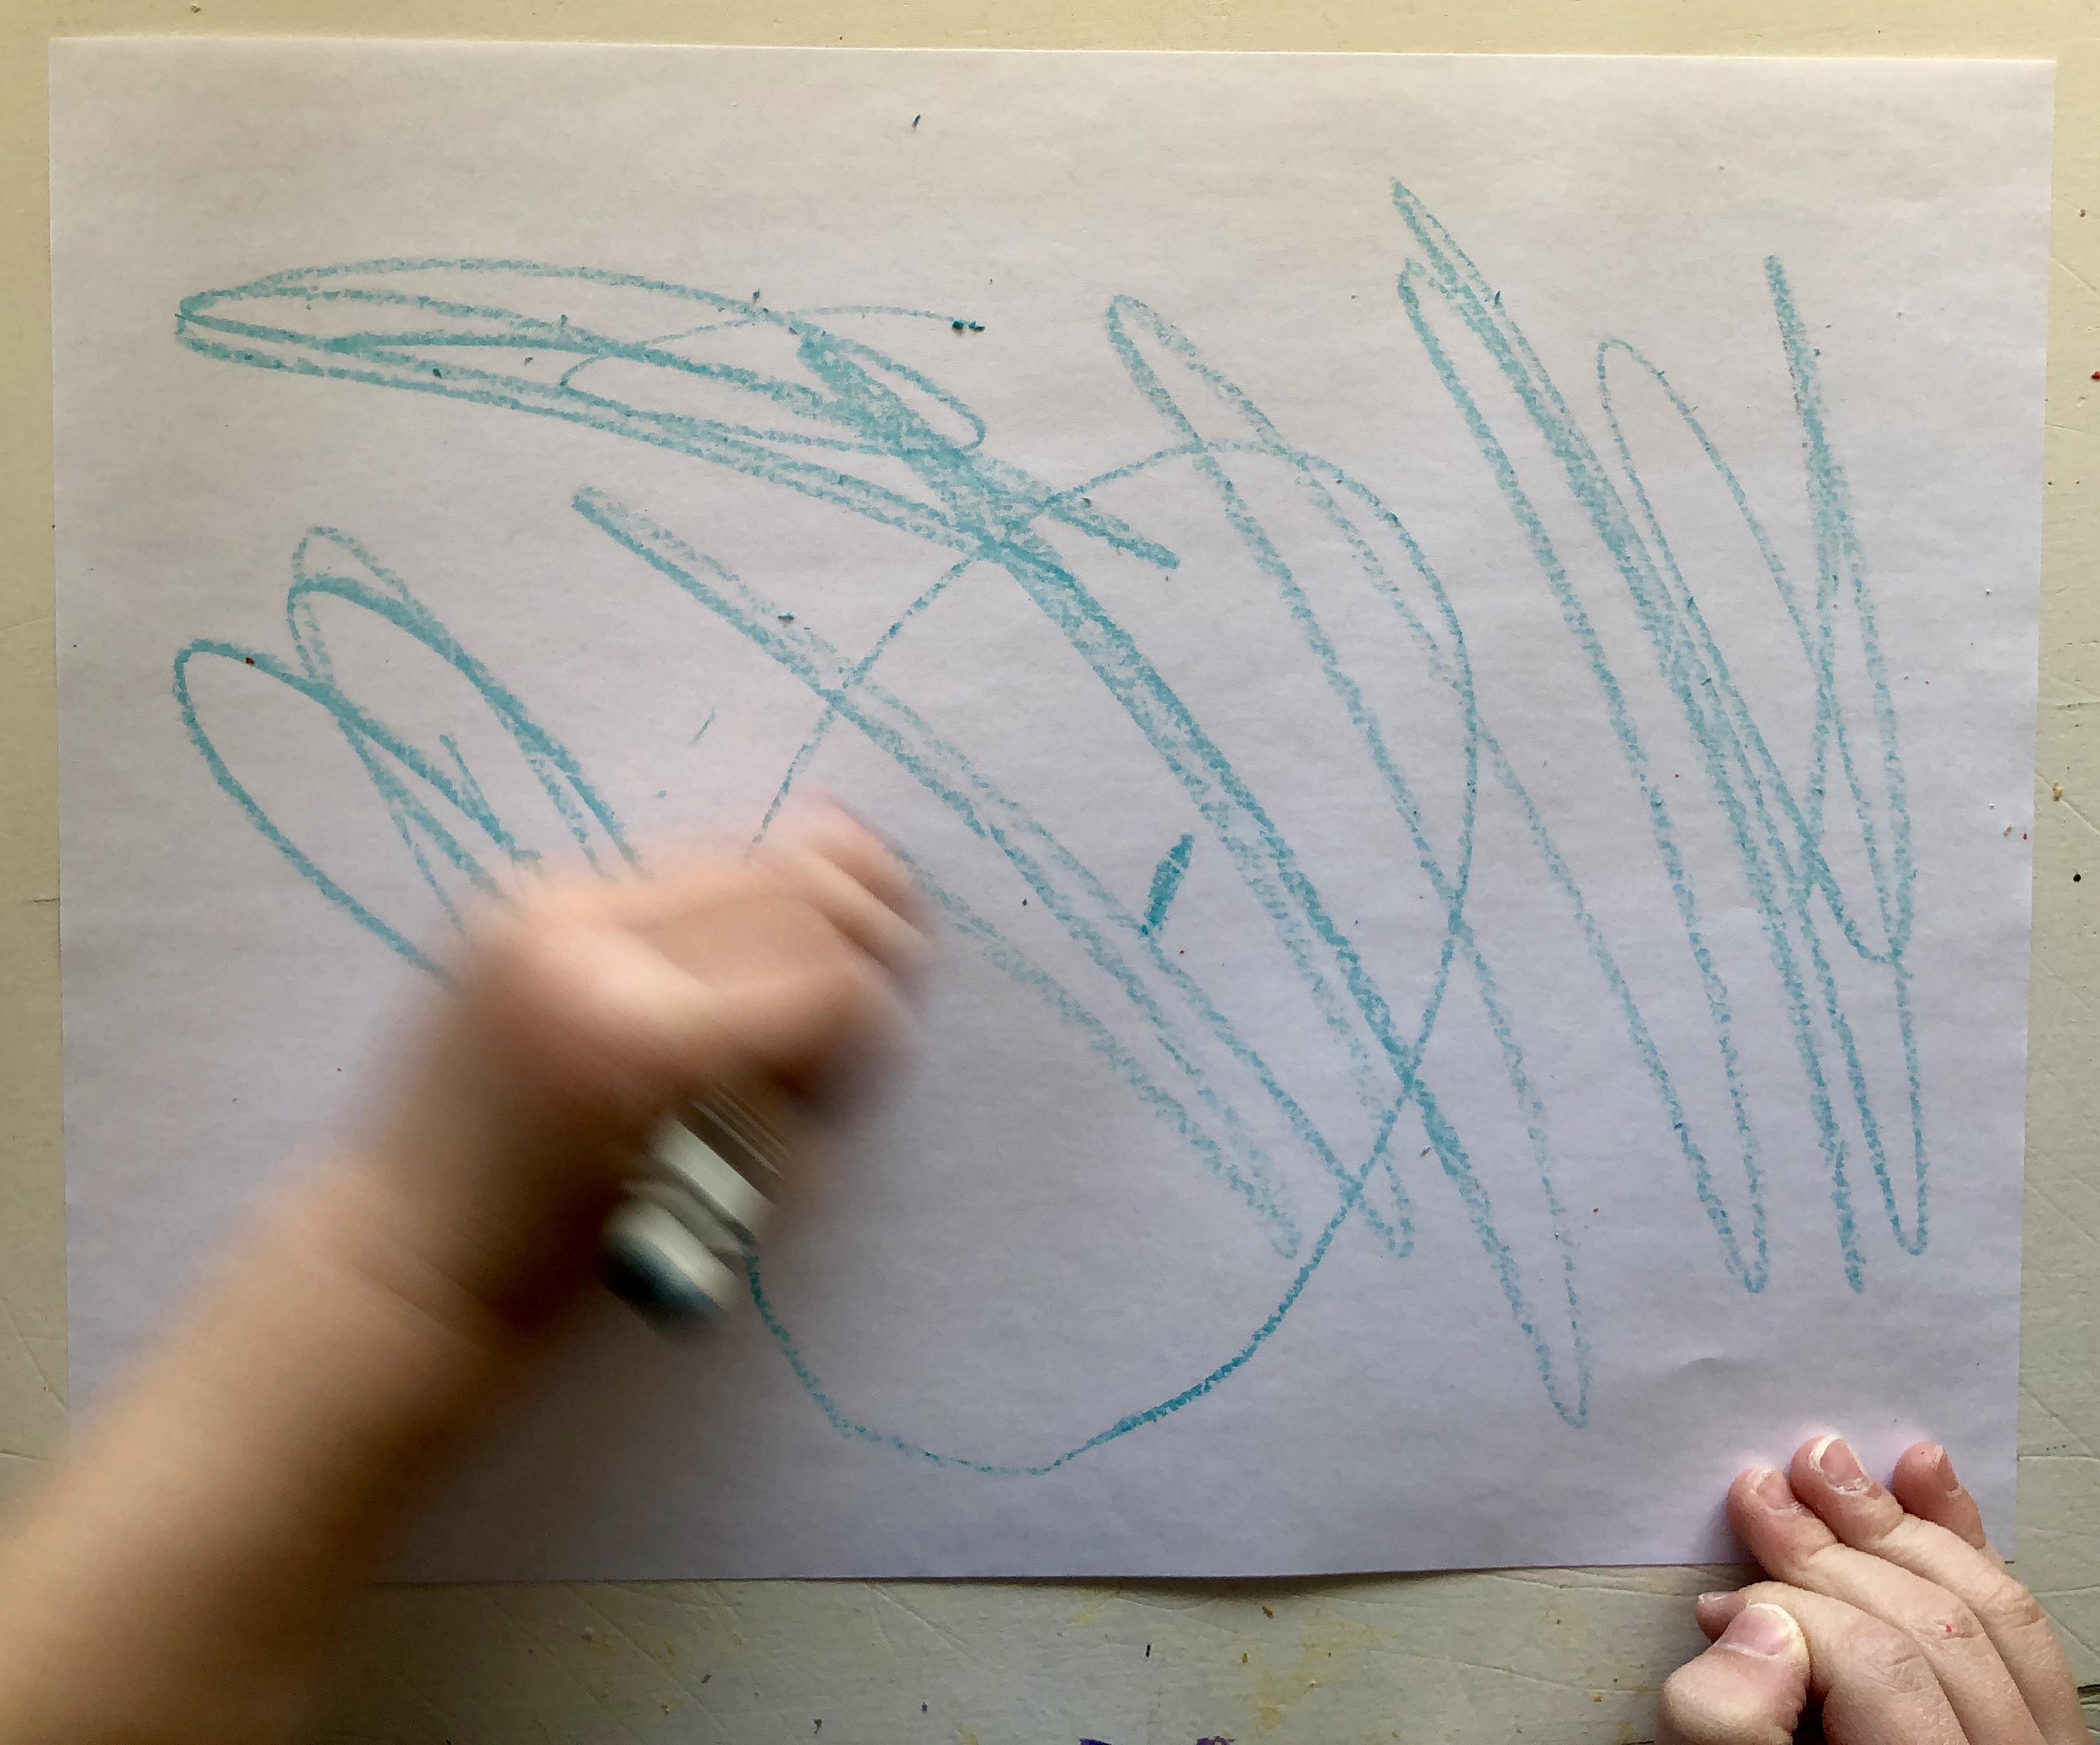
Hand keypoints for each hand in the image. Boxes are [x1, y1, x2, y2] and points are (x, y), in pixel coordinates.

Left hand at [360, 801, 927, 1326]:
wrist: (406, 1259)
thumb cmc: (569, 1270)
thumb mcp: (716, 1186)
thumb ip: (794, 1074)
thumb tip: (874, 985)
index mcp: (641, 1043)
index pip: (823, 981)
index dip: (880, 1006)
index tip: (890, 1041)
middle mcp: (584, 948)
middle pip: (783, 891)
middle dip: (859, 925)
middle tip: (896, 962)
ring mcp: (537, 910)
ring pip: (726, 859)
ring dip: (794, 898)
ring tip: (836, 933)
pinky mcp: (509, 898)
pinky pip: (656, 876)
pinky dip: (716, 903)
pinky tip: (743, 936)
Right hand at [1658, 1435, 2081, 1744]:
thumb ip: (1729, 1727)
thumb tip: (1755, 1628)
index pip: (1878, 1671)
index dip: (1789, 1613)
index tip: (1720, 1602)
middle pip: (1936, 1634)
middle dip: (1837, 1545)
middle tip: (1764, 1493)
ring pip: (1996, 1620)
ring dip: (1903, 1526)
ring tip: (1830, 1471)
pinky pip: (2026, 1635)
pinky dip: (1968, 1545)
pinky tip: (1929, 1485)